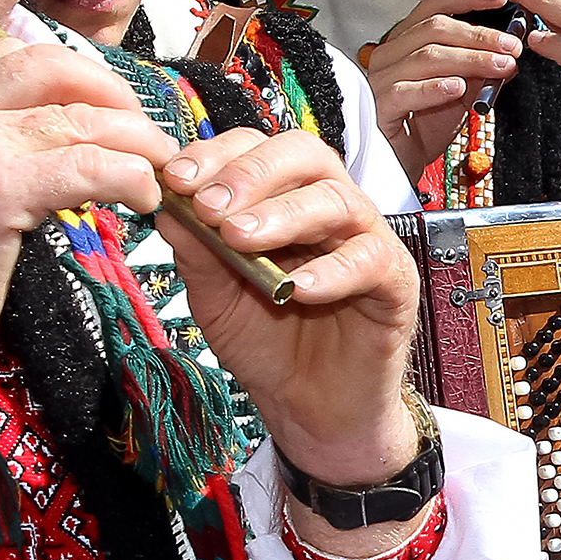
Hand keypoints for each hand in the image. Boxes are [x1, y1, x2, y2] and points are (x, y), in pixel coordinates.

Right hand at [0, 39, 180, 431]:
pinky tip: (143, 199)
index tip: (105, 108)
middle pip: (48, 66)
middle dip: (109, 91)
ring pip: (77, 118)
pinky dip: (129, 176)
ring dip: (134, 139)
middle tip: (143, 131)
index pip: (8, 55)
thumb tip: (52, 139)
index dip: (70, 75)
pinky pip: (87, 166)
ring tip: (159, 168)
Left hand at [159, 127, 421, 551]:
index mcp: (283, 197)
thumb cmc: (267, 344)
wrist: (309, 411)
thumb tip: (166, 206)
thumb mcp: (216, 297)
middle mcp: (328, 206)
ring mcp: (365, 240)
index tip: (177, 179)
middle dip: (251, 172)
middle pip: (304, 154)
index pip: (257, 148)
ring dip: (284, 214)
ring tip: (240, 237)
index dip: (217, 154)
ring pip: (337, 200)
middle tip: (210, 204)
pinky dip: (331, 271)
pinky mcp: (394, 281)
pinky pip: (370, 261)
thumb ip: (197, 252)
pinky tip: (295, 289)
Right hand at [363, 0, 522, 181]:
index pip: (435, 4)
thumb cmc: (424, 125)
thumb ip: (480, 70)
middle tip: (512, 46)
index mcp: (409, 39)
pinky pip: (404, 90)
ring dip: (469, 60)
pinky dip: (434, 87)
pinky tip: (457, 87)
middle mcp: (391, 52)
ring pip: (427, 56)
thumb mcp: (461, 92)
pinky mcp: (378, 106)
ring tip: (500, 66)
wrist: (400, 162)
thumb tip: (509, 54)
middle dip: (480, 36)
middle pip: (436, 28)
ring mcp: (381, 78)